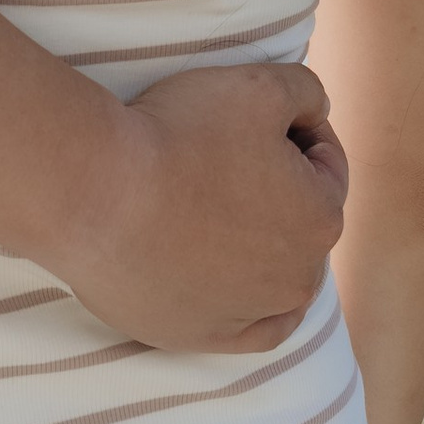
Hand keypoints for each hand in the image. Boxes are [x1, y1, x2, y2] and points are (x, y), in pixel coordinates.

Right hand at [59, 62, 349, 353]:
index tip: (253, 115)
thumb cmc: (180, 134)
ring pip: (274, 274)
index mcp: (321, 218)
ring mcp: (248, 315)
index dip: (294, 129)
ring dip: (255, 240)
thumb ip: (307, 92)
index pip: (325, 164)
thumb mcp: (258, 85)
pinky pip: (242, 327)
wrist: (98, 192)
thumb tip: (317, 111)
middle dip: (277, 186)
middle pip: (299, 219)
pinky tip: (229, 277)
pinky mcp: (200, 338)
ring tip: (211, 202)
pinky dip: (241, 302)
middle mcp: (297, 279)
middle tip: (225, 152)